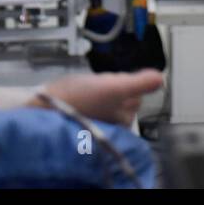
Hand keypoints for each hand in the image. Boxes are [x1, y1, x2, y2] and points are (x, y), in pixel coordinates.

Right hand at [42, 69, 163, 125]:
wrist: (42, 107)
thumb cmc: (77, 102)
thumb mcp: (113, 87)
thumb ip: (138, 83)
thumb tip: (160, 79)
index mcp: (124, 121)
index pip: (136, 95)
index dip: (124, 82)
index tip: (112, 82)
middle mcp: (114, 126)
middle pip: (123, 94)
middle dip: (112, 85)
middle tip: (96, 86)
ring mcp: (99, 121)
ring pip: (108, 94)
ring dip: (99, 88)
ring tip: (85, 90)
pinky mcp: (85, 116)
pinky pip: (93, 98)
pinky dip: (88, 93)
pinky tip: (79, 94)